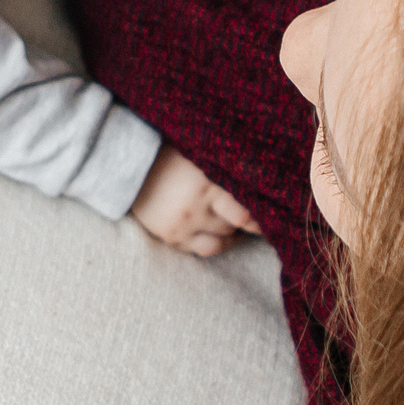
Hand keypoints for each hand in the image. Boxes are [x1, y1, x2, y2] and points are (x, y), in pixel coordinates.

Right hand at [129, 146, 261, 257]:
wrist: (130, 167)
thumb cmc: (171, 154)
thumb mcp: (199, 154)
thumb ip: (225, 165)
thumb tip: (261, 173)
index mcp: (206, 183)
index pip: (245, 212)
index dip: (262, 214)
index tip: (273, 212)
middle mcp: (195, 209)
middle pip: (235, 226)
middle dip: (249, 223)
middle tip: (260, 218)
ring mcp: (182, 226)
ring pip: (221, 241)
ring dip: (232, 235)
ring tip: (237, 226)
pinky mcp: (171, 237)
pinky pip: (202, 250)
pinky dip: (214, 243)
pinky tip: (219, 234)